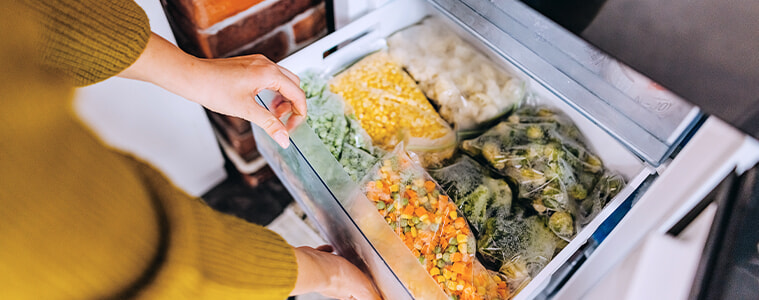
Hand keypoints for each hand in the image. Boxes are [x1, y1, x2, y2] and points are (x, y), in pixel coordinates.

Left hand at [118, 33, 305, 147]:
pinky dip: (272, 91)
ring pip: (282, 80)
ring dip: (282, 98)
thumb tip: (284, 139)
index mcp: (269, 73)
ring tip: (270, 113)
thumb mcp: (246, 110)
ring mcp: (258, 62)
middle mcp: (266, 64)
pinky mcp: (249, 64)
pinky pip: (270, 77)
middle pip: (294, 85)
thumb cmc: (214, 89)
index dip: (299, 113)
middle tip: (281, 122)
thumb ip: (269, 124)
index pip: (298, 93)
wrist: (192, 77)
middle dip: (292, 105)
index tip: (291, 128)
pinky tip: (260, 103)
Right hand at [292, 245, 381, 299]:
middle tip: (359, 269)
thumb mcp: (363, 289)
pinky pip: (323, 256)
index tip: (368, 286)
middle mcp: (335, 284)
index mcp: (347, 292)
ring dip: (339, 263)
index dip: (363, 291)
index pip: (357, 296)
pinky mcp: (317, 260)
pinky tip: (331, 248)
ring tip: (346, 257)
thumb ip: (372, 298)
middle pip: (345, 282)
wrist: (313, 265)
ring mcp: (325, 272)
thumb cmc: (335, 277)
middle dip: (352, 275)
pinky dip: (327, 252)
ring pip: (333, 269)